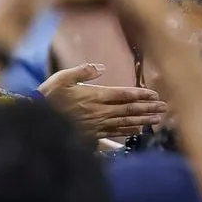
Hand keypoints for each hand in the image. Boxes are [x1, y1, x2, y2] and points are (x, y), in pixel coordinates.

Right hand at [39, 63, 165, 137]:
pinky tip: (139, 129)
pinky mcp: (93, 134)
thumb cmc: (49, 96)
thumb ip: (82, 71)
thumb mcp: (62, 78)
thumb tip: (101, 67)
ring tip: (159, 118)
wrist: (36, 119)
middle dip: (149, 108)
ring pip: (126, 122)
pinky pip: (116, 132)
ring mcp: (98, 124)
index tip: (155, 94)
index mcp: (95, 96)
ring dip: (144, 120)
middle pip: (130, 109)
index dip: (141, 94)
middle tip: (165, 107)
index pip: (124, 94)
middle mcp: (100, 111)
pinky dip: (129, 130)